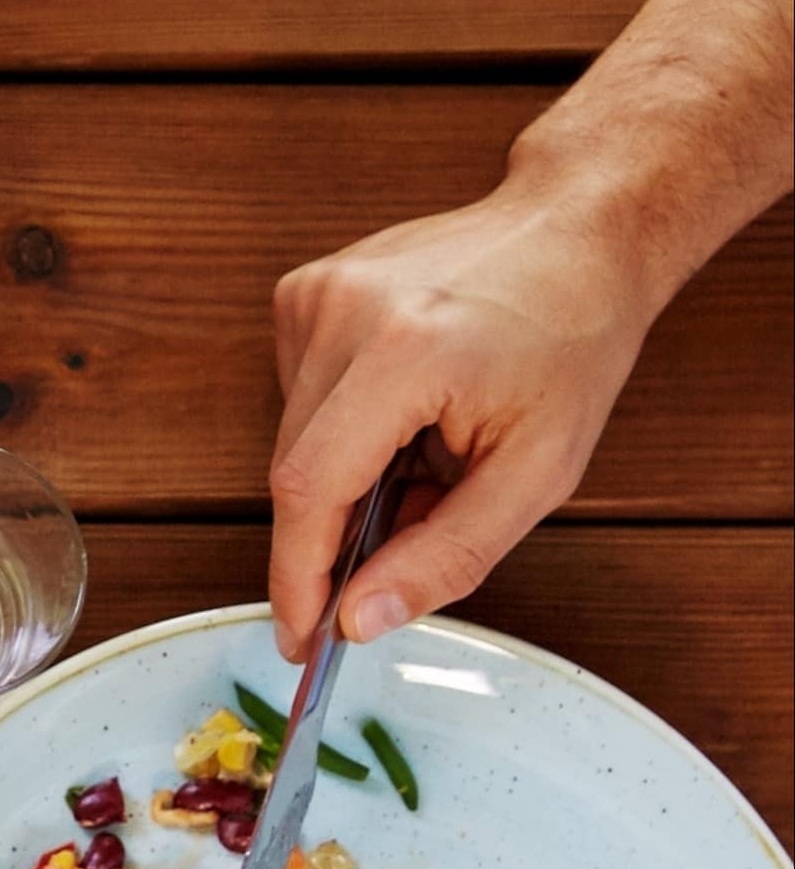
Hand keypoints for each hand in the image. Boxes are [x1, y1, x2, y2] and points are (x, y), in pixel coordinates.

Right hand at [261, 182, 659, 655]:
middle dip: (341, 528)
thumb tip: (359, 620)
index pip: (310, 489)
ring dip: (346, 474)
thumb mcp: (540, 468)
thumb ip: (449, 554)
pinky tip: (400, 401)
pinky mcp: (302, 292)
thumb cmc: (573, 337)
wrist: (577, 230)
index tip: (303, 638)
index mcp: (408, 352)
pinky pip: (297, 397)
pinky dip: (340, 425)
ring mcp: (317, 295)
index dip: (298, 576)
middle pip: (296, 470)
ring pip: (292, 439)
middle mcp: (346, 313)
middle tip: (406, 537)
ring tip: (424, 452)